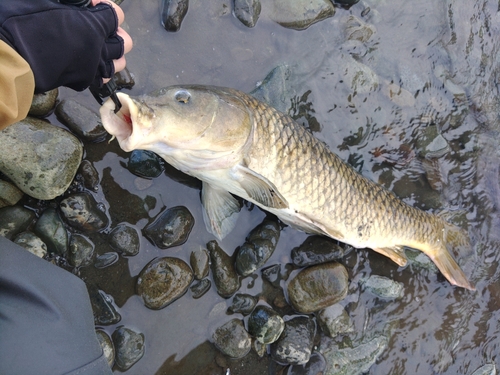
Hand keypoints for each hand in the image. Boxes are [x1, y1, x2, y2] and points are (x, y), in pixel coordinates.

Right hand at [0, 0, 132, 92]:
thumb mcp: (47, 1)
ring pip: (119, 63)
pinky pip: (102, 78)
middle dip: (115, 33)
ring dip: (113, 54)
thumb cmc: (25, 23)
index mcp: (94, 26)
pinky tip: (90, 64)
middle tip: (101, 28)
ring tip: (101, 48)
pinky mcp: (83, 81)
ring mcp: (93, 66)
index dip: (105, 7)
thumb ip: (70, 3)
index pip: (116, 15)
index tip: (92, 4)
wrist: (13, 55)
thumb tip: (80, 4)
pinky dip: (100, 72)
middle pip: (124, 42)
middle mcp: (98, 48)